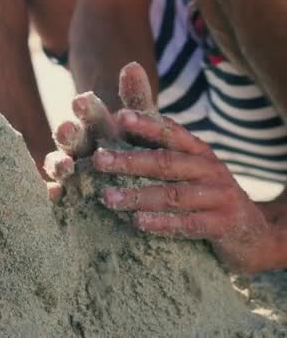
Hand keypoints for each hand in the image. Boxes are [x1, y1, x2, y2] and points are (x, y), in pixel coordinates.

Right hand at [44, 61, 154, 200]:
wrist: (139, 187)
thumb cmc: (141, 149)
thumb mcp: (145, 124)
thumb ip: (137, 98)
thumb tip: (132, 64)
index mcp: (97, 126)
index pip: (88, 112)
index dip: (85, 108)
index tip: (80, 100)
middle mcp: (79, 146)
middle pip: (70, 138)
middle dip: (67, 133)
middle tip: (67, 128)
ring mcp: (72, 172)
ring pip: (59, 165)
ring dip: (59, 163)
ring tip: (66, 166)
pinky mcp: (68, 196)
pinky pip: (58, 195)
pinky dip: (54, 195)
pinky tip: (55, 194)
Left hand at [93, 107, 270, 272]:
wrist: (254, 234)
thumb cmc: (207, 196)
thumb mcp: (189, 170)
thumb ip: (159, 151)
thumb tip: (120, 119)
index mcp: (198, 152)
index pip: (171, 133)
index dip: (147, 124)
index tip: (119, 117)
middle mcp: (210, 169)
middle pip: (166, 162)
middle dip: (129, 160)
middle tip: (97, 160)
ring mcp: (219, 197)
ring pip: (173, 194)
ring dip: (138, 196)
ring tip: (107, 197)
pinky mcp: (224, 224)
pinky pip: (189, 224)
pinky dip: (163, 223)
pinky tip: (138, 223)